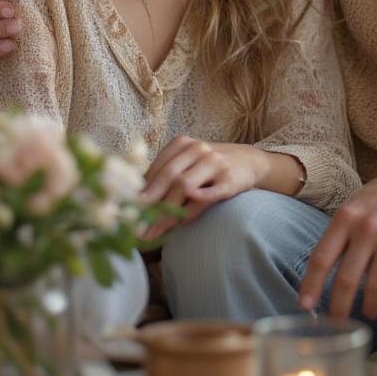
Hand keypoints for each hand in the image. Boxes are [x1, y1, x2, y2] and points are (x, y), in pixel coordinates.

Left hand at [138, 137, 266, 239]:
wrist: (247, 161)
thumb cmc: (208, 166)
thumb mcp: (187, 163)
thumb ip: (165, 177)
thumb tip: (135, 202)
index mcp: (182, 144)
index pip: (157, 169)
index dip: (141, 192)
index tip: (128, 212)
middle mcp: (198, 149)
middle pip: (169, 177)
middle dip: (151, 204)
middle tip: (137, 227)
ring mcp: (216, 163)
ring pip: (186, 186)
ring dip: (168, 212)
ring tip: (156, 231)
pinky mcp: (231, 179)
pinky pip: (211, 194)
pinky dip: (196, 204)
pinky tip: (183, 219)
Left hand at [299, 135, 376, 319]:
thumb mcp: (361, 200)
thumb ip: (345, 228)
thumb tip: (328, 263)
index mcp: (347, 215)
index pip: (322, 257)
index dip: (311, 285)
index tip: (304, 306)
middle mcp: (367, 227)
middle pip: (347, 279)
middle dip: (339, 307)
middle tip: (336, 322)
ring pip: (375, 287)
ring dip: (370, 306)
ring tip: (369, 313)